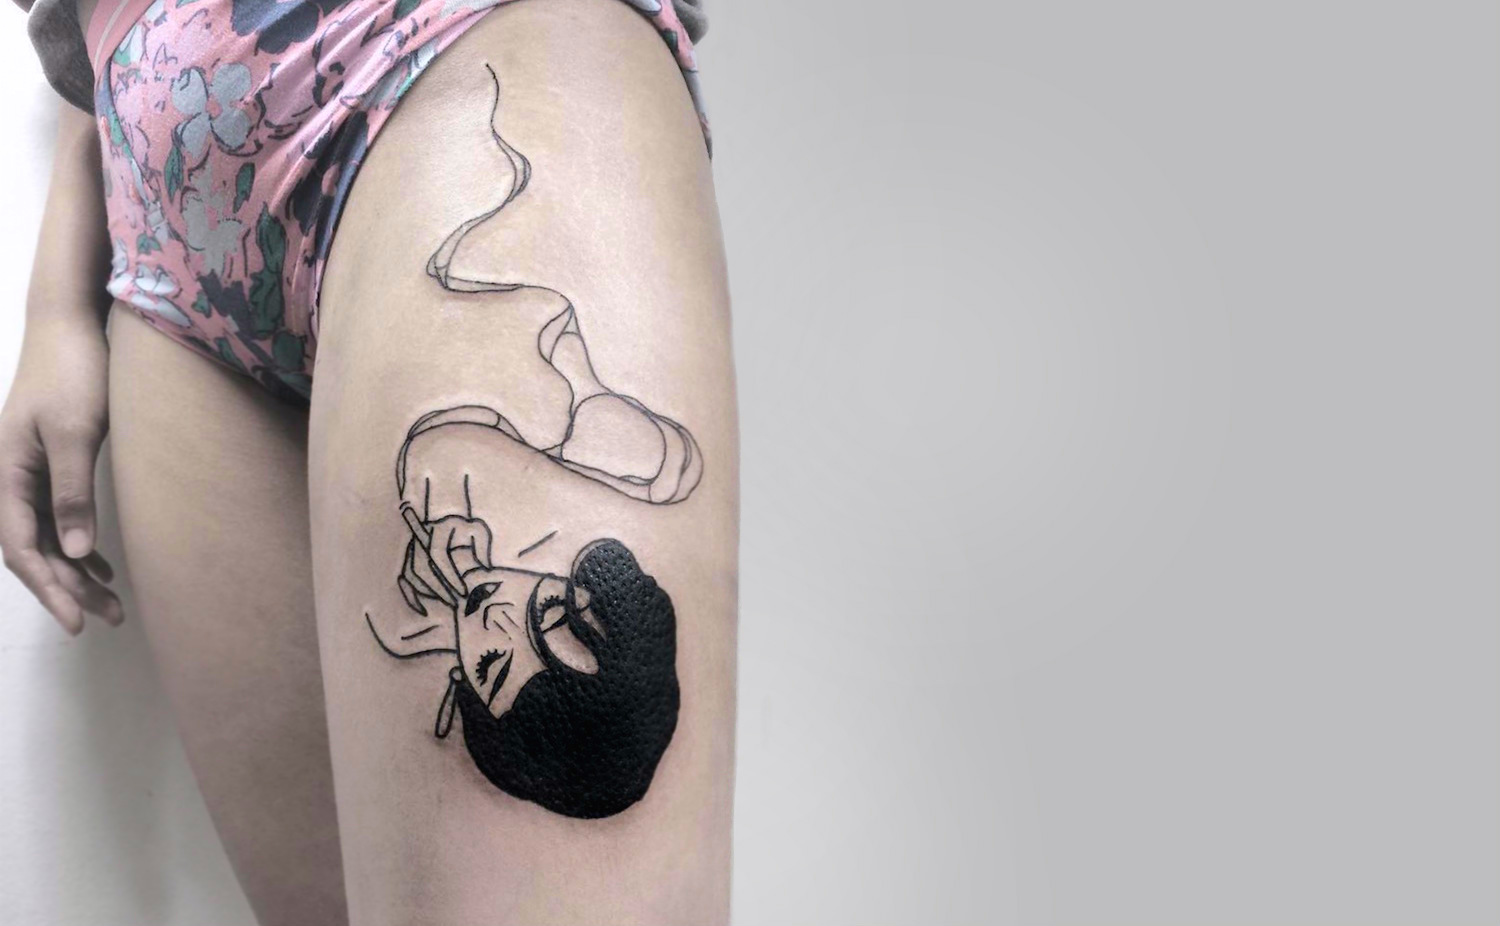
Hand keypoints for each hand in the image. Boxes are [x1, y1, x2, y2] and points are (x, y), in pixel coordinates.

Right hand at [0, 318, 119, 633]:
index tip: (75, 621)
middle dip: (67, 587)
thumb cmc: (73, 373)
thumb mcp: (76, 433)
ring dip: (75, 571)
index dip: (48, 587)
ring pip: (45, 537)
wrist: (69, 326)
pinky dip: (78, 545)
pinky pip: (54, 518)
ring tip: (111, 605)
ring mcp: (24, 472)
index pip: (20, 547)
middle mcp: (7, 478)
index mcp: (4, 473)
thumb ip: (72, 492)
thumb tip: (73, 552)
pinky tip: (102, 567)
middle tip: (108, 618)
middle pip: (31, 549)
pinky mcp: (46, 464)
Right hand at [397, 513, 493, 612]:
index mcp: (439, 527)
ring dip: (430, 593)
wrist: (451, 524)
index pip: (438, 555)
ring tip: (450, 602)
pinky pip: (404, 581)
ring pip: (412, 576)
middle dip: (440, 589)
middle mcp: (420, 537)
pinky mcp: (406, 560)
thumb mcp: (479, 532)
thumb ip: (481, 550)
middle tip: (456, 602)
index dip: (450, 576)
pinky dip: (411, 597)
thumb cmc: (468, 529)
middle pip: (422, 568)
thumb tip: (484, 574)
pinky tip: (424, 610)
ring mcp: (411, 549)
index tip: (464, 592)